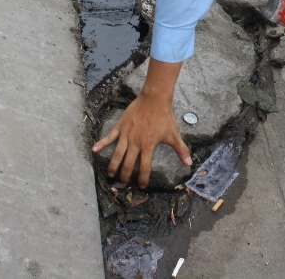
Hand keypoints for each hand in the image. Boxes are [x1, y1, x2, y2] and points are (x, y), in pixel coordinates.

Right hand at [91, 60, 191, 187]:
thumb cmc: (164, 117)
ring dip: (113, 165)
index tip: (142, 186)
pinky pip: (109, 137)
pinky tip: (94, 150)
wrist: (155, 99)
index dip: (143, 178)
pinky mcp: (121, 126)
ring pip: (118, 154)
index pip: (145, 167)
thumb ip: (181, 150)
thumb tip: (189, 163)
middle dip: (125, 175)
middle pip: (128, 163)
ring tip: (110, 174)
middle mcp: (136, 143)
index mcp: (148, 146)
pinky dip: (102, 143)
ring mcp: (127, 135)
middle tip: (123, 183)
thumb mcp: (174, 134)